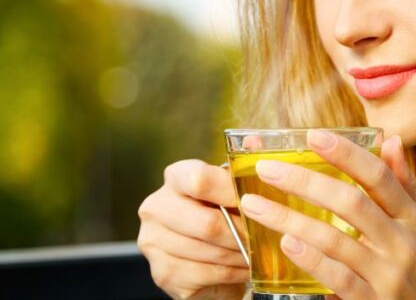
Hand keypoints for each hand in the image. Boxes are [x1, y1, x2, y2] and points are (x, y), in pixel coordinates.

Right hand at [137, 159, 249, 299]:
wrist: (207, 258)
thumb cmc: (224, 216)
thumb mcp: (233, 188)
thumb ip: (242, 165)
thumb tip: (253, 141)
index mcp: (174, 177)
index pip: (199, 180)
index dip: (231, 193)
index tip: (255, 202)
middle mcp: (156, 207)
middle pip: (206, 224)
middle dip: (240, 233)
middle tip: (262, 237)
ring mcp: (153, 241)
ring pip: (209, 251)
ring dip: (239, 255)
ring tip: (256, 253)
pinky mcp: (161, 272)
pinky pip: (205, 274)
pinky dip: (231, 273)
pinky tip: (242, 268)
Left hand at [238, 129, 415, 299]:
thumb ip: (404, 185)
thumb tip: (392, 139)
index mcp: (411, 217)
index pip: (378, 176)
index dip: (346, 154)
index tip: (313, 135)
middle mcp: (402, 242)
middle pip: (351, 202)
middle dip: (305, 182)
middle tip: (267, 169)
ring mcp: (388, 274)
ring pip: (336, 239)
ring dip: (291, 219)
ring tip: (256, 205)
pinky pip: (339, 278)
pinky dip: (312, 260)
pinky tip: (286, 243)